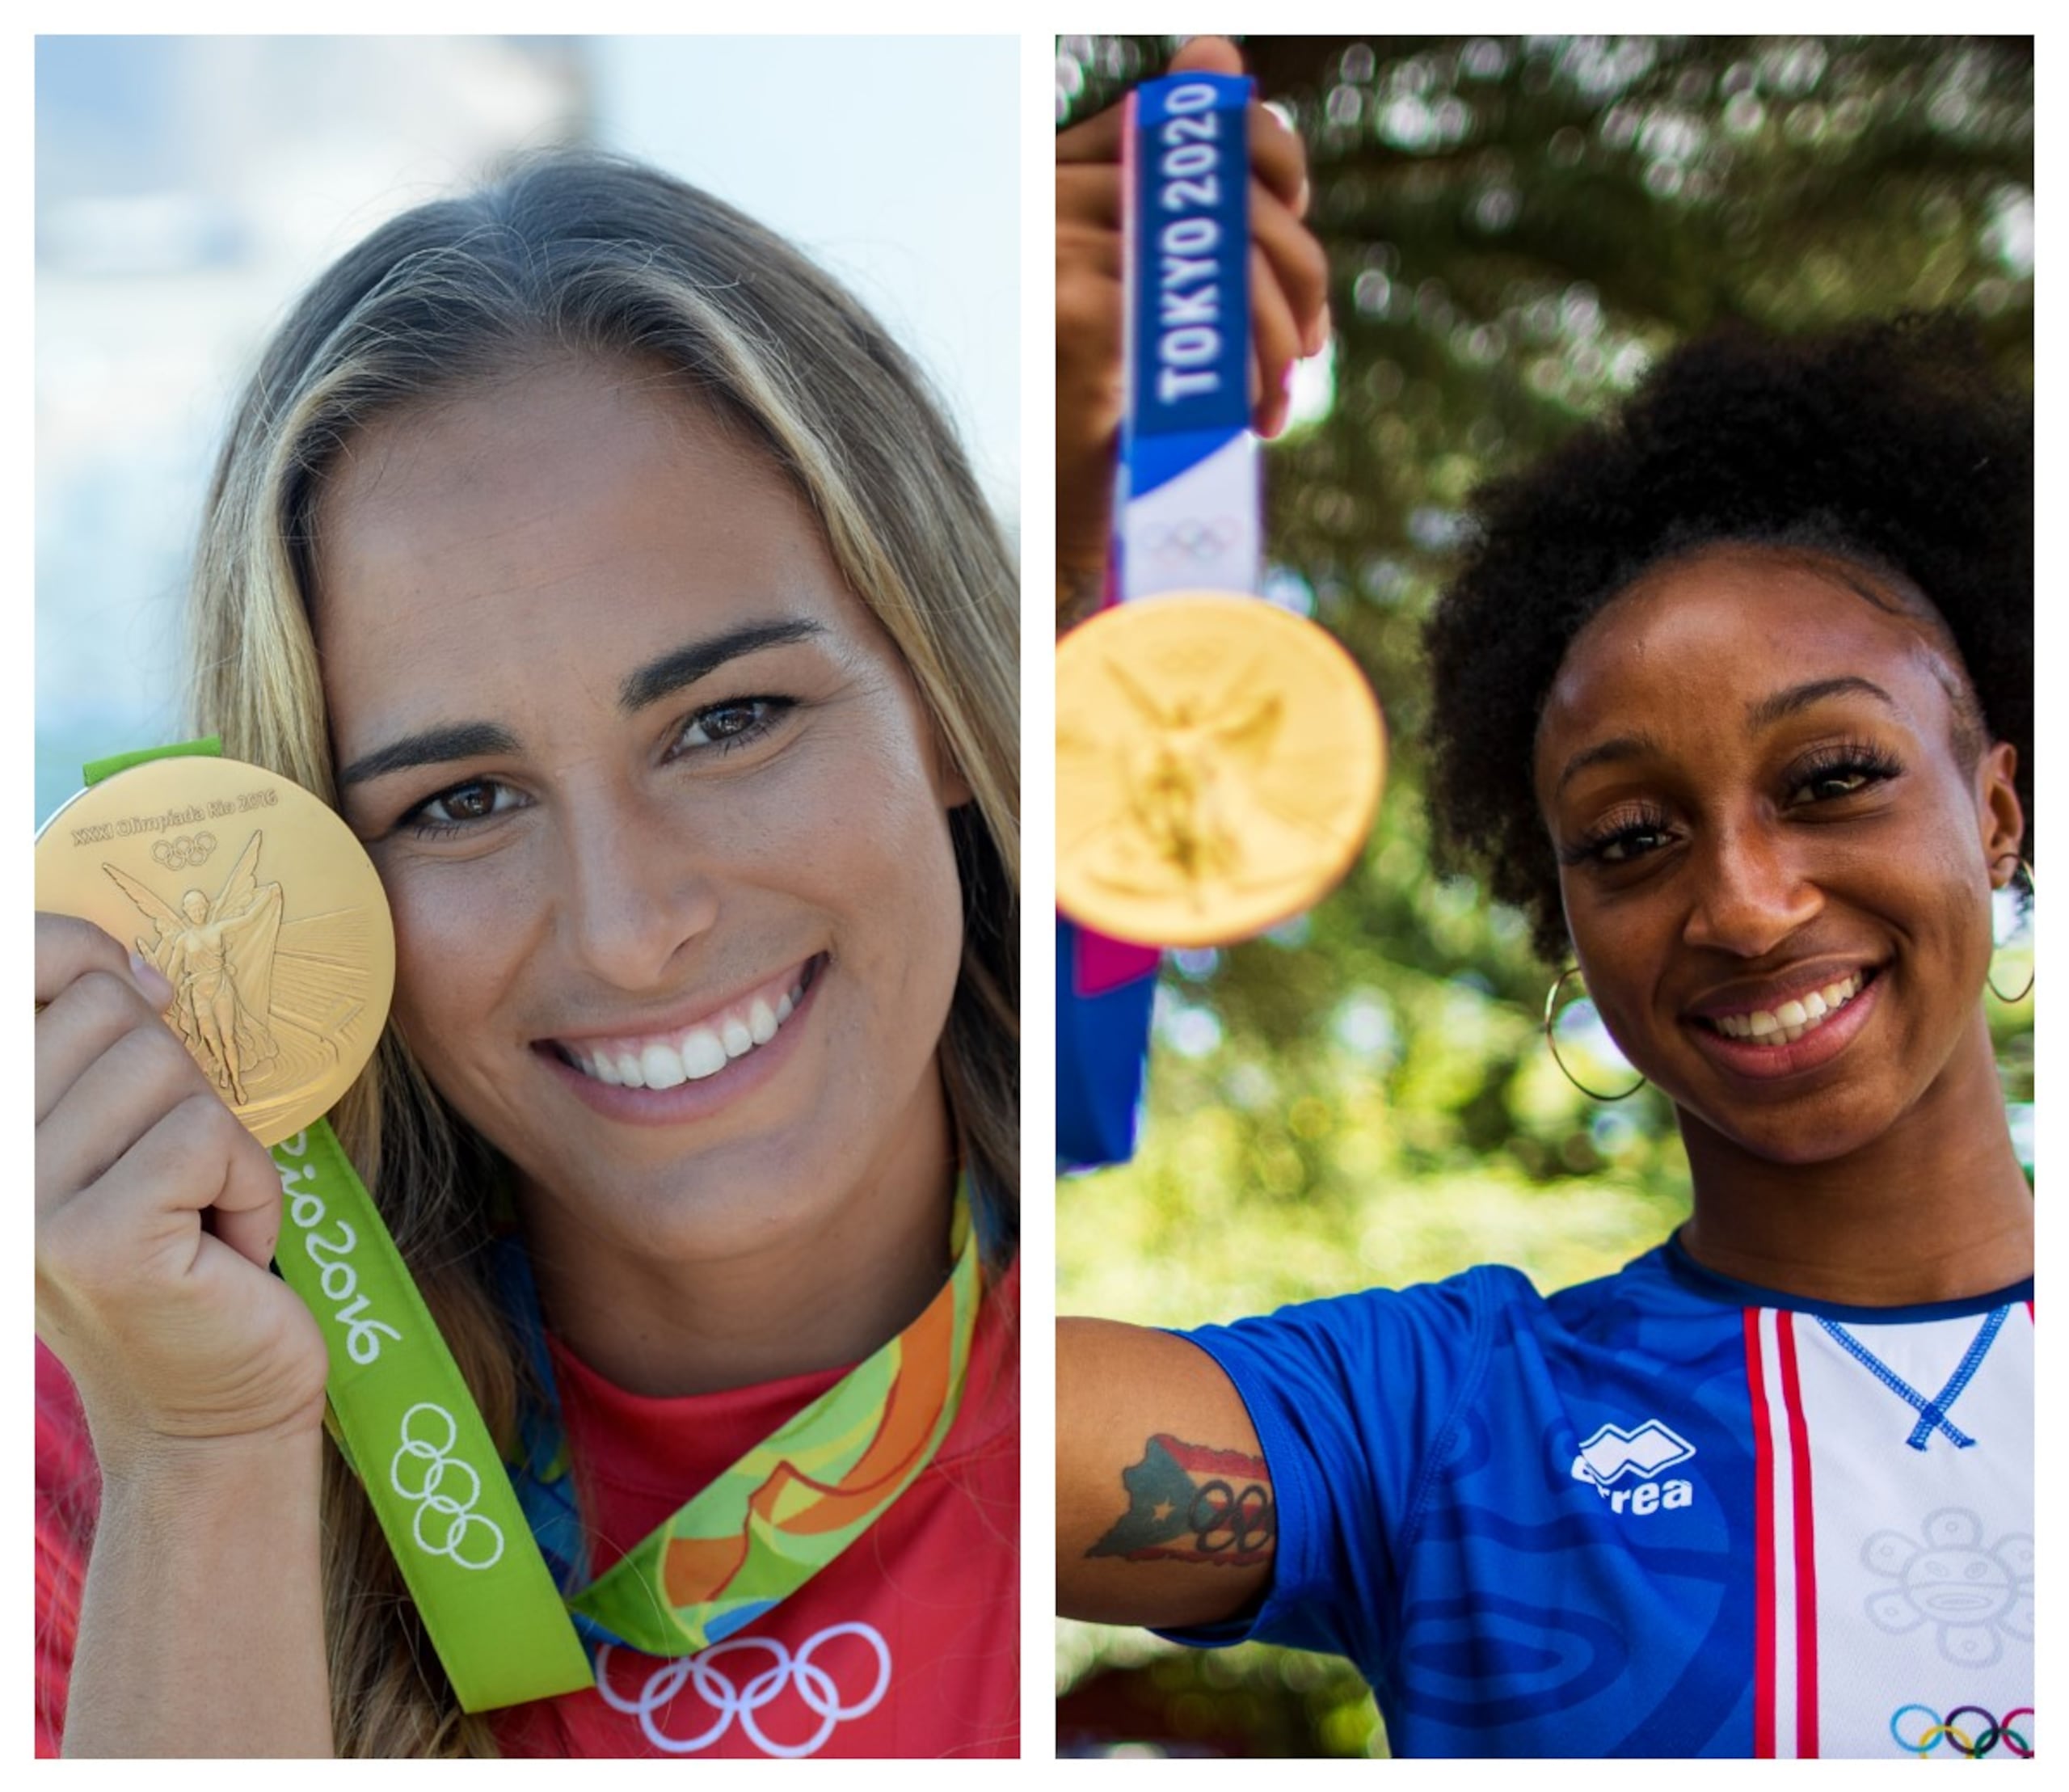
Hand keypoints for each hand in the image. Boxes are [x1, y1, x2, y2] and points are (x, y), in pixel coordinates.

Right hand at [35, 912, 328, 1474]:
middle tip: (174, 1172)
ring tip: (195, 1214)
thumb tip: (136, 967)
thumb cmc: (179, 1251)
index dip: (86, 953)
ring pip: (168, 1069)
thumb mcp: (124, 1135)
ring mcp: (24, 1204)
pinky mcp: (97, 1241)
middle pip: (111, 1010)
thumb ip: (102, 1047)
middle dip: (179, 1080)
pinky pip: (210, 1135)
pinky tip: (221, 1248)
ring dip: (220, 1141)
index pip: (21, 964)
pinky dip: (247, 1186)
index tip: (146, 992)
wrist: (208, 1408)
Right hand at [1056, 35, 1328, 595]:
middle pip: (1227, 193)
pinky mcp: (1071, 303)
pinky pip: (1196, 317)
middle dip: (1294, 277)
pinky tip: (1239, 421)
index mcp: (1071, 174)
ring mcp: (1055, 242)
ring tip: (1270, 405)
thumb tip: (1219, 47)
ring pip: (1223, 260)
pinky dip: (1236, 374)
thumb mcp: (1156, 293)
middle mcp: (1053, 191)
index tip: (1298, 226)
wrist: (1044, 523)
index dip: (1271, 161)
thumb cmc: (1096, 415)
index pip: (1197, 120)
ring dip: (1272, 341)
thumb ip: (1191, 194)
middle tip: (1301, 360)